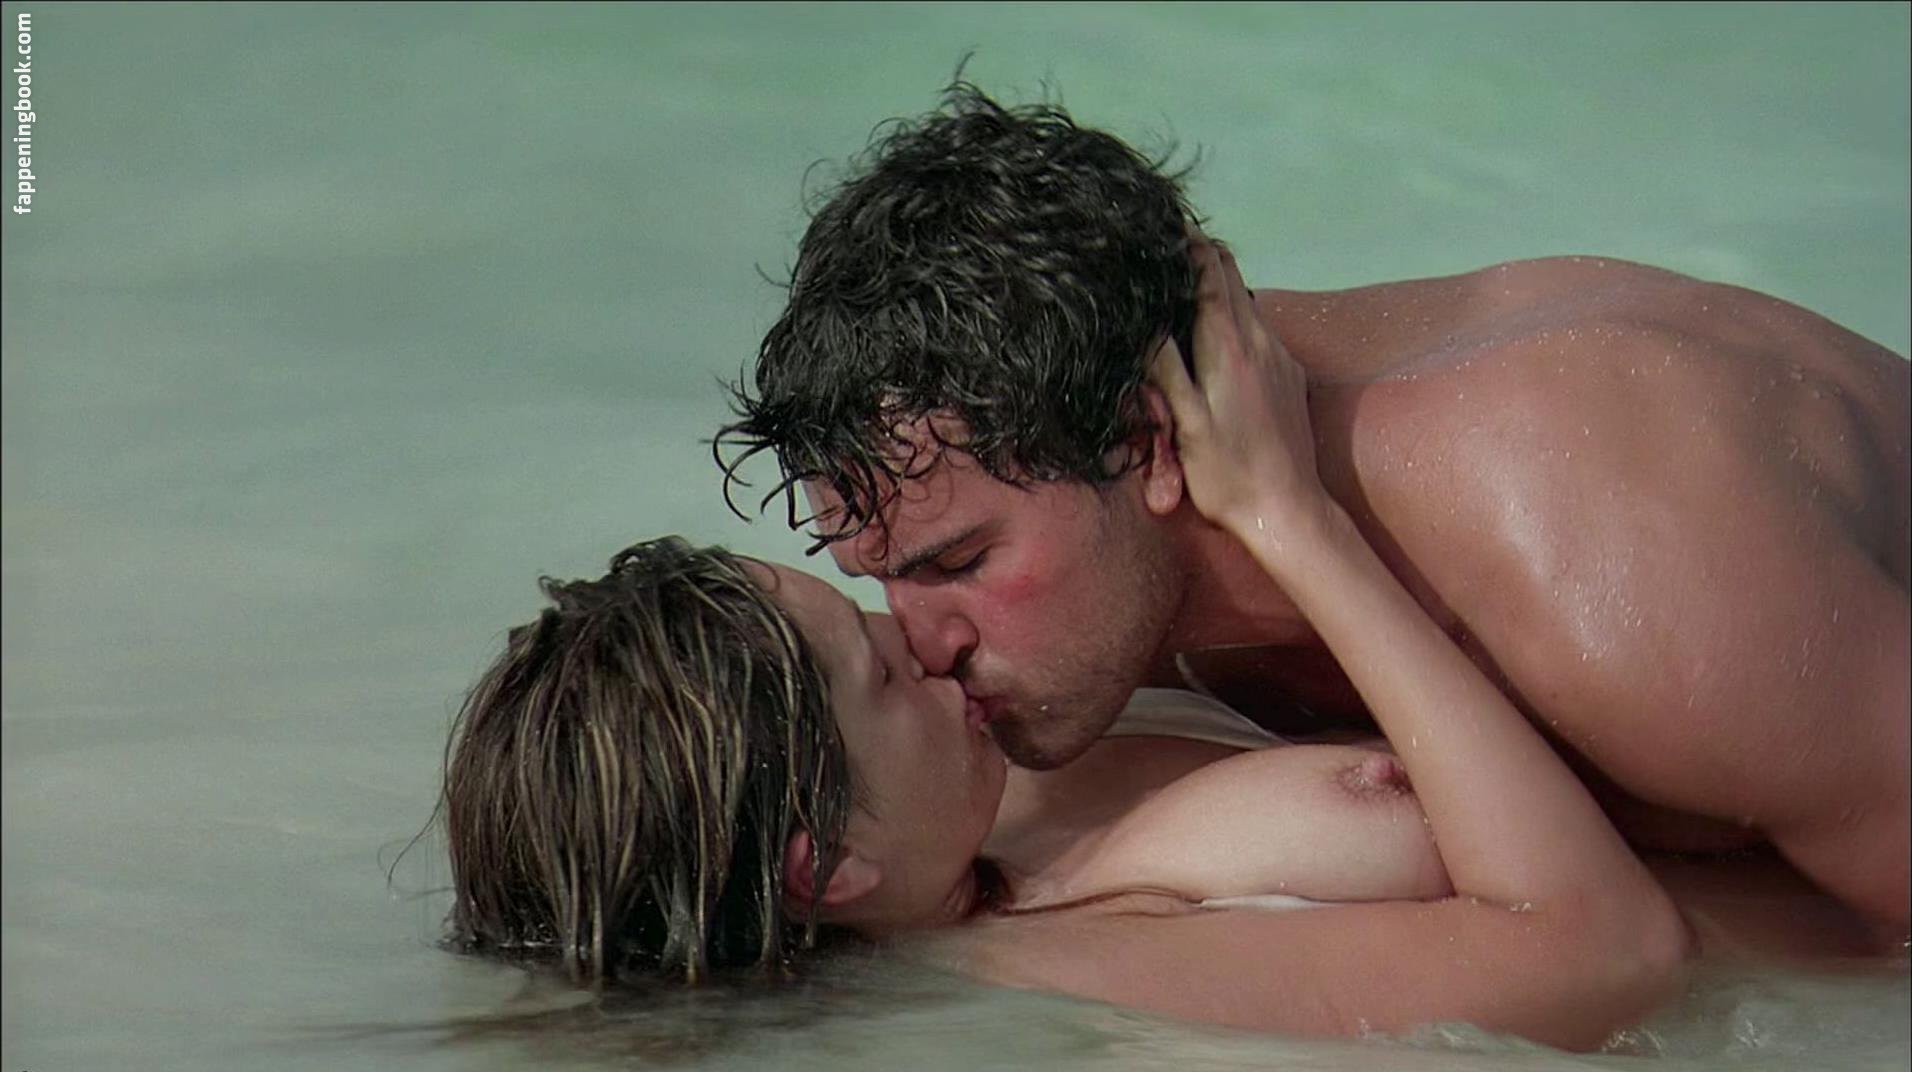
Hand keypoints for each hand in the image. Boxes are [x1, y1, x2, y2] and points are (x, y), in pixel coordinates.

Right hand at [1151, 239, 1337, 545]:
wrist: (1288, 511)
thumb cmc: (1229, 476)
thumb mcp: (1185, 424)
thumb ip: (1165, 367)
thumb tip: (1145, 318)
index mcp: (1230, 348)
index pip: (1209, 273)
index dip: (1186, 242)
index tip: (1164, 220)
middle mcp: (1261, 342)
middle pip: (1232, 276)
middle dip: (1202, 254)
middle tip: (1170, 241)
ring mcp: (1280, 358)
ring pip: (1246, 302)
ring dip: (1217, 286)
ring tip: (1184, 283)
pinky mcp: (1291, 378)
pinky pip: (1260, 332)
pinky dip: (1234, 319)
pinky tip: (1215, 338)